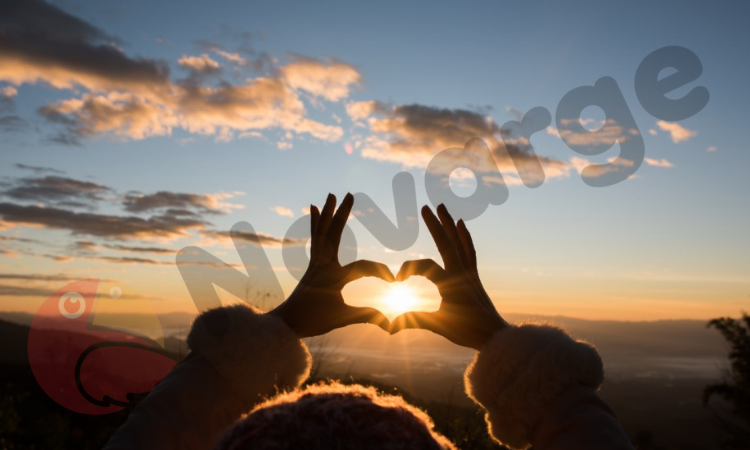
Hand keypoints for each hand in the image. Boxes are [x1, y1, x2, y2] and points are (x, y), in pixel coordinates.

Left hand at [269, 193, 393, 337]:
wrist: (286, 323)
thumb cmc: (313, 321)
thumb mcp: (342, 318)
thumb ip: (367, 316)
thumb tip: (391, 323)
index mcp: (332, 277)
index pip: (362, 267)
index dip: (381, 272)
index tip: (394, 281)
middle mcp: (322, 265)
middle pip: (334, 233)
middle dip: (342, 214)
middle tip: (349, 194)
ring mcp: (316, 263)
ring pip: (322, 232)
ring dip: (328, 212)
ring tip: (331, 195)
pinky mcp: (312, 264)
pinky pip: (315, 238)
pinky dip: (316, 223)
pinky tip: (314, 209)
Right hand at [389, 204, 507, 349]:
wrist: (496, 336)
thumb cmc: (468, 332)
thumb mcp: (439, 326)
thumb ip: (415, 321)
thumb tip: (390, 327)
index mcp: (450, 284)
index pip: (426, 266)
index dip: (408, 268)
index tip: (397, 280)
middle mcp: (461, 273)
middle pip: (446, 243)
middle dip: (435, 224)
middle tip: (425, 206)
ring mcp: (469, 272)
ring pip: (459, 242)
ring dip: (449, 223)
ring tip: (442, 206)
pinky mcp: (474, 275)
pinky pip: (469, 250)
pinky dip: (464, 236)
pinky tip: (461, 224)